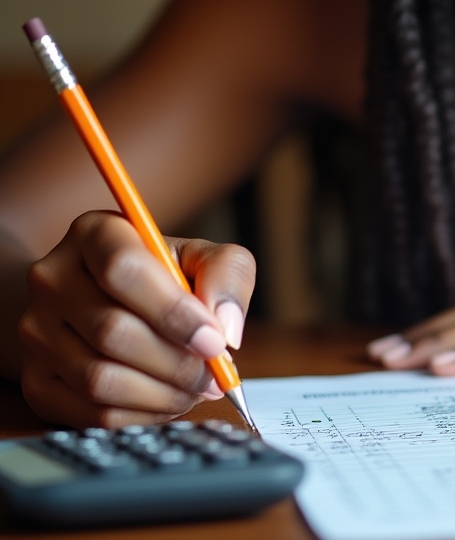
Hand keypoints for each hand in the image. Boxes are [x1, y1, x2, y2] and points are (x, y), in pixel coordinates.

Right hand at [18, 210, 254, 426]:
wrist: (101, 298)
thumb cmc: (161, 275)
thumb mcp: (201, 256)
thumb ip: (226, 275)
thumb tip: (226, 328)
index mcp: (94, 233)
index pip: (123, 269)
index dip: (174, 312)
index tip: (215, 340)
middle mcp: (52, 278)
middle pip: (112, 331)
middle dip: (177, 362)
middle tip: (215, 375)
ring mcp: (35, 332)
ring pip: (99, 378)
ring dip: (162, 393)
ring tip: (197, 387)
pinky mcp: (35, 380)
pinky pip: (91, 412)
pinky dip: (142, 414)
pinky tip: (169, 399)